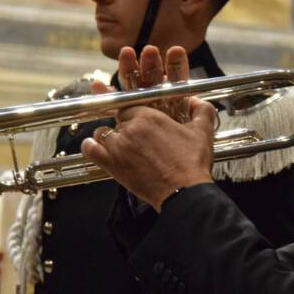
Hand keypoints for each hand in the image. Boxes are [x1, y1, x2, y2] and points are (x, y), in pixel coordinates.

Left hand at [81, 46, 214, 209]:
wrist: (184, 192)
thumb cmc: (192, 163)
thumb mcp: (203, 132)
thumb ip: (201, 110)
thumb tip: (197, 101)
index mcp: (150, 116)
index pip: (131, 105)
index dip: (134, 113)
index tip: (135, 118)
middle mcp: (132, 127)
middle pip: (118, 119)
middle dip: (125, 127)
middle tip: (135, 139)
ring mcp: (119, 146)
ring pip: (103, 132)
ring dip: (108, 137)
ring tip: (118, 145)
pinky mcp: (112, 164)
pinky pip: (91, 150)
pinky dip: (90, 146)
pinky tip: (92, 146)